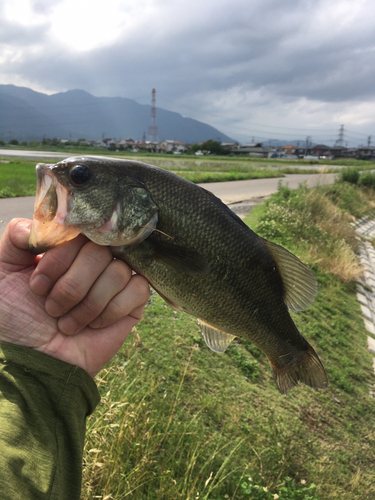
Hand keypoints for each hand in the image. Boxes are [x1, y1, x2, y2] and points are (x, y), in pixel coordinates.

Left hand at [0, 219, 149, 376]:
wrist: (33, 362)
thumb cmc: (14, 318)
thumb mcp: (1, 272)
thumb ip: (16, 236)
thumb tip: (42, 223)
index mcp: (67, 246)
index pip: (79, 230)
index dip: (59, 257)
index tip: (37, 285)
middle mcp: (93, 257)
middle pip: (100, 250)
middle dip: (71, 285)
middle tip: (50, 308)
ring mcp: (116, 278)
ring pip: (118, 271)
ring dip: (87, 303)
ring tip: (67, 323)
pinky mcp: (133, 301)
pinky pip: (138, 289)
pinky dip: (111, 310)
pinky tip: (94, 325)